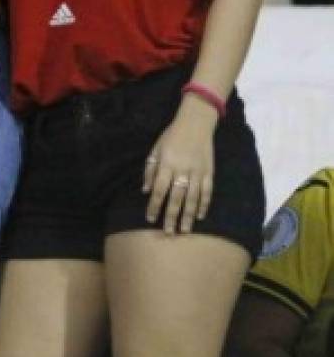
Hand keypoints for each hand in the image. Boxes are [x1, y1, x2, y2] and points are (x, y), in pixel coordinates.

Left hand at [143, 99, 218, 233]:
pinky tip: (201, 217)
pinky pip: (207, 192)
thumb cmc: (171, 137)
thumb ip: (150, 170)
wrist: (195, 124)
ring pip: (193, 199)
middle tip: (169, 232)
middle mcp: (182, 171)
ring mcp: (198, 172)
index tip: (150, 219)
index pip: (159, 190)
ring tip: (184, 230)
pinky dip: (204, 205)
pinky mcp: (209, 173)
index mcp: (167, 164)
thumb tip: (146, 191)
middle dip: (171, 216)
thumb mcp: (155, 149)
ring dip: (188, 216)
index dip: (154, 205)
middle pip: (176, 198)